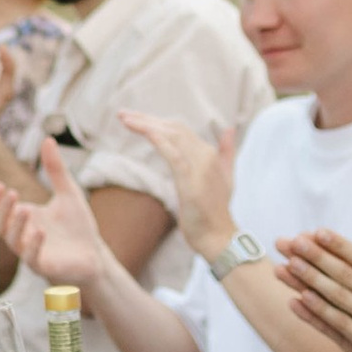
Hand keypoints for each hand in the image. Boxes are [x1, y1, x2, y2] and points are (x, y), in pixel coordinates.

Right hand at [0, 133, 106, 289]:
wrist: (96, 254)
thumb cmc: (78, 226)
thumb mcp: (68, 192)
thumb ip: (56, 169)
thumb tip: (47, 139)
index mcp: (25, 218)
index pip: (0, 209)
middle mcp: (23, 236)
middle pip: (0, 225)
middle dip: (1, 210)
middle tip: (11, 193)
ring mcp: (31, 252)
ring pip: (14, 242)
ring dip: (16, 225)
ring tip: (24, 209)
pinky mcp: (45, 267)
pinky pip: (32, 258)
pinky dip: (33, 245)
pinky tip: (39, 231)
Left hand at [119, 107, 234, 260]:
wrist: (218, 237)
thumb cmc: (216, 211)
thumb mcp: (225, 177)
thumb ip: (226, 152)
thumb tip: (229, 128)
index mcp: (210, 154)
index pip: (180, 129)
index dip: (157, 121)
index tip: (135, 118)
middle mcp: (206, 155)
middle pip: (173, 128)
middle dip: (146, 118)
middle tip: (123, 114)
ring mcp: (199, 167)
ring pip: (171, 136)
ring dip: (146, 124)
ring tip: (125, 119)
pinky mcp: (190, 181)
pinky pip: (173, 154)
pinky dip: (158, 139)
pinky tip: (144, 131)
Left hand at [280, 218, 351, 351]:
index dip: (339, 246)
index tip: (318, 232)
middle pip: (342, 277)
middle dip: (314, 258)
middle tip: (290, 242)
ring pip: (334, 301)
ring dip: (307, 282)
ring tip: (285, 266)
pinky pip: (335, 328)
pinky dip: (315, 315)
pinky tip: (296, 301)